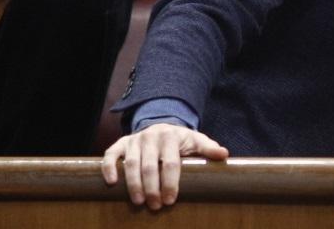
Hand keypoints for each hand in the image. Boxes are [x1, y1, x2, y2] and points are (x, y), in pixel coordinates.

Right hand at [101, 123, 227, 209]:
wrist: (162, 127)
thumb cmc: (181, 141)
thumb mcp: (196, 142)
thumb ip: (208, 149)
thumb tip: (224, 154)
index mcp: (171, 136)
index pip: (171, 162)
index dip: (170, 182)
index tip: (171, 200)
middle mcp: (151, 136)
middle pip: (149, 165)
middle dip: (152, 188)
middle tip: (155, 206)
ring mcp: (135, 139)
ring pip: (131, 163)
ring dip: (133, 184)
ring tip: (139, 202)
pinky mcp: (121, 143)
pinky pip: (111, 154)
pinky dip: (109, 168)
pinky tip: (111, 183)